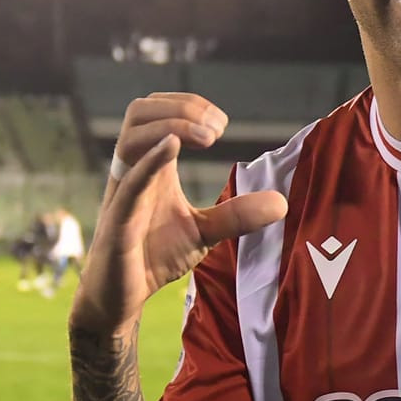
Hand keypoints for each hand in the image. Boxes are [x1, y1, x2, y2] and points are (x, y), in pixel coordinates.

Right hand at [71, 99, 286, 336]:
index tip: (222, 125)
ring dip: (170, 124)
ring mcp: (124, 192)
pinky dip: (150, 160)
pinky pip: (130, 182)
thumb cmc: (153, 256)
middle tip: (217, 130)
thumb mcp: (203, 232)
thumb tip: (282, 203)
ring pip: (130, 135)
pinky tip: (173, 146)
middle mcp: (133, 170)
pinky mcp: (118, 220)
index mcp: (151, 166)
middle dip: (181, 107)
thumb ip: (236, 215)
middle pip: (141, 111)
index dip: (189, 105)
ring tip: (206, 137)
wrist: (121, 295)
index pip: (159, 111)